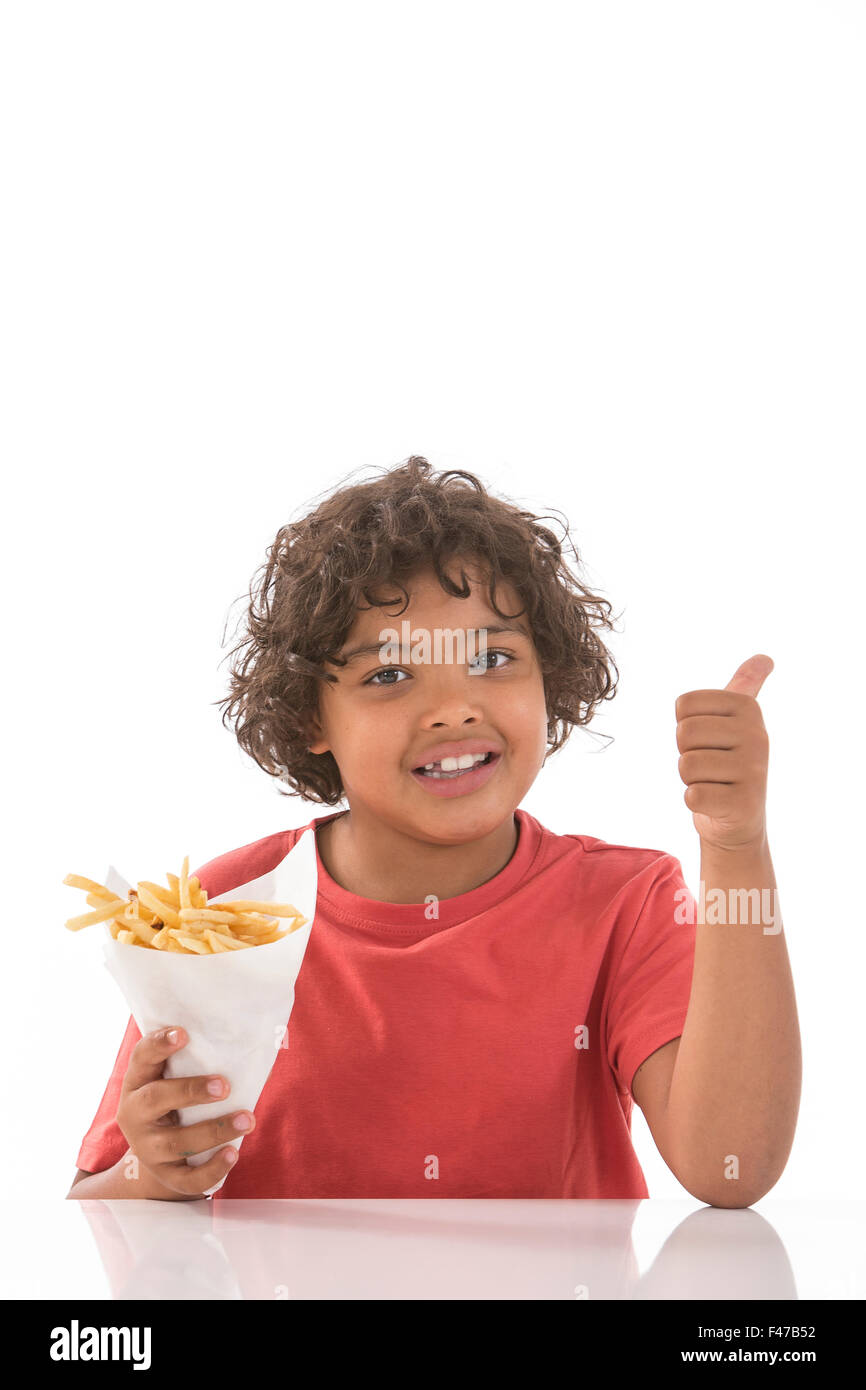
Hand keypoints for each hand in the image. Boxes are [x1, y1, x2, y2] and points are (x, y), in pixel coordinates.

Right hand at [116, 1027, 254, 1198]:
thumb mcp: (178, 1079)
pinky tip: (234, 1154)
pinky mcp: (166, 1176)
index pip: (142, 1057)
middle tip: (224, 1085)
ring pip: (176, 1142)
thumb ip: (203, 1062)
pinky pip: (187, 1178)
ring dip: (214, 1129)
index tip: (183, 1033)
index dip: (159, 1044)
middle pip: (155, 1099)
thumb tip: (256, 1047)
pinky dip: (212, 1168)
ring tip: (248, 1119)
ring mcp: (147, 1148)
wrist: (162, 1155)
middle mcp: (135, 1114)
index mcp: (138, 1081)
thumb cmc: (178, 1102)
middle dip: (190, 1090)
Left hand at [675, 654, 772, 851]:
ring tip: (714, 782)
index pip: (684, 705)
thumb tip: (766, 657)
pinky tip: (717, 802)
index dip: (686, 725)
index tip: (709, 739)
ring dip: (691, 778)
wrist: (739, 818)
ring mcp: (754, 770)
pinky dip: (697, 801)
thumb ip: (746, 686)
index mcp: (749, 708)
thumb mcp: (738, 720)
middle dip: (687, 752)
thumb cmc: (728, 762)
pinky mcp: (743, 803)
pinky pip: (693, 796)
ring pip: (686, 765)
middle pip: (684, 733)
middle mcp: (758, 735)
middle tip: (710, 764)